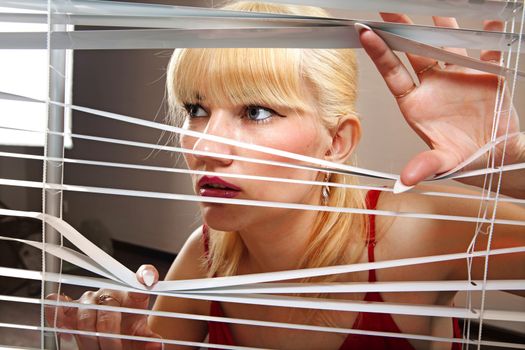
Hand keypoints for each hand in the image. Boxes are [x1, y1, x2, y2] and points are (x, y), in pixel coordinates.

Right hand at [45, 265, 162, 349]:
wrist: (113, 332)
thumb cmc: (128, 328)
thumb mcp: (141, 334)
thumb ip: (148, 339)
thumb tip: (157, 345)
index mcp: (132, 295)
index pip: (142, 276)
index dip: (146, 275)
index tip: (148, 281)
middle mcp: (110, 293)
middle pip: (108, 311)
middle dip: (110, 337)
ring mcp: (89, 299)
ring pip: (85, 317)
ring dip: (90, 339)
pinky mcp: (70, 307)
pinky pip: (58, 306)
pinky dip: (59, 319)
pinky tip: (67, 334)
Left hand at [357, 14, 522, 186]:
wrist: (498, 157)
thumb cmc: (465, 159)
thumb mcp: (444, 163)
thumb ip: (424, 166)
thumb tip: (406, 180)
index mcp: (416, 103)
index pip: (393, 73)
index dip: (379, 53)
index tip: (365, 32)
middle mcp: (434, 85)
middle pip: (414, 50)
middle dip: (401, 27)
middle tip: (389, 8)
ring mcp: (459, 77)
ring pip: (447, 44)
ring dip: (440, 24)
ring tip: (433, 3)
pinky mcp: (486, 74)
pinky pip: (488, 50)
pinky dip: (489, 36)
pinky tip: (487, 21)